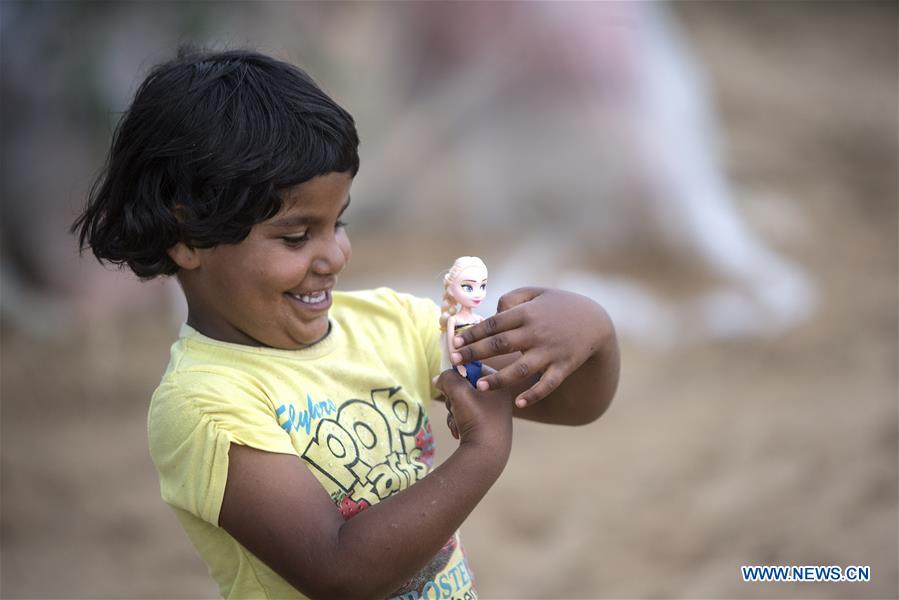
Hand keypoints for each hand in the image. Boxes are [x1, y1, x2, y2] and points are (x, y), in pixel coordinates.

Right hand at [433, 367, 512, 453]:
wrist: (485, 456)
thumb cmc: (477, 419)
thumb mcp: (459, 392)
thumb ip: (447, 378)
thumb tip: (439, 378)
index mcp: (498, 385)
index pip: (474, 368)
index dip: (458, 373)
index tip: (449, 381)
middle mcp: (497, 398)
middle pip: (465, 387)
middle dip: (454, 398)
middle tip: (455, 406)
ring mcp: (491, 414)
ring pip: (461, 403)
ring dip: (453, 411)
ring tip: (457, 422)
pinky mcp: (483, 427)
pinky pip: (464, 417)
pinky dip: (457, 422)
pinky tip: (458, 432)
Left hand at [451, 287, 612, 407]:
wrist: (595, 321)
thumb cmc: (559, 305)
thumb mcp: (536, 293)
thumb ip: (512, 299)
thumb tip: (492, 313)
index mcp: (527, 313)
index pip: (494, 324)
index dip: (472, 334)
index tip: (455, 343)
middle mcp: (536, 332)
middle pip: (500, 345)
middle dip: (475, 354)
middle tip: (455, 363)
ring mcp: (550, 351)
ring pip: (521, 368)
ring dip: (499, 378)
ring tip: (480, 386)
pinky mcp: (563, 366)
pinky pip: (547, 384)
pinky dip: (533, 395)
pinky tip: (518, 403)